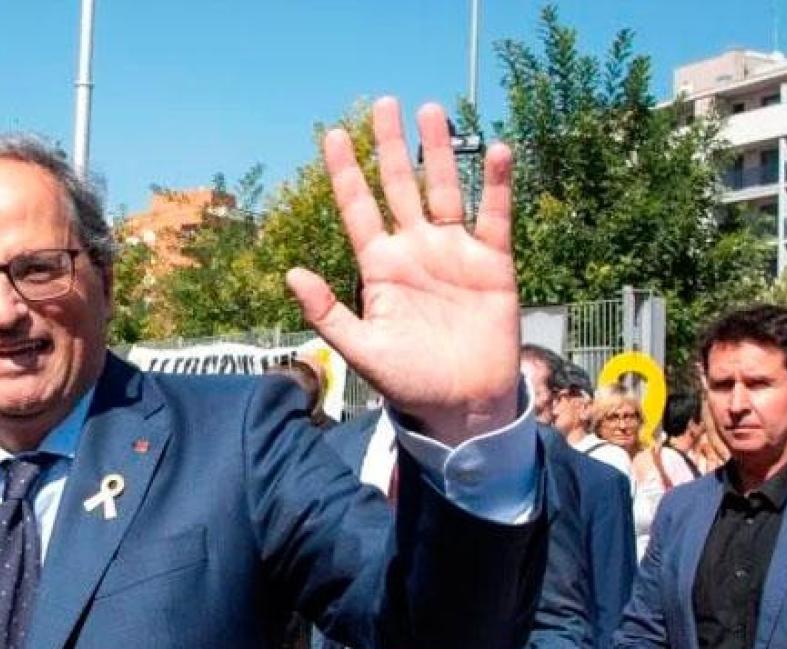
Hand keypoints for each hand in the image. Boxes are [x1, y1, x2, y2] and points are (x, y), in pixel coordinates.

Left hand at [286, 98, 519, 444]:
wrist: (462, 406)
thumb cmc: (408, 382)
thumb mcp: (361, 350)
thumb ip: (328, 312)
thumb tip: (291, 273)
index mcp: (380, 267)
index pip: (358, 209)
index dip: (346, 174)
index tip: (333, 136)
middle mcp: (415, 251)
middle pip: (400, 187)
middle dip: (392, 147)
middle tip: (386, 104)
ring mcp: (453, 253)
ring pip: (444, 191)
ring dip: (438, 153)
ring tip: (431, 111)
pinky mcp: (492, 263)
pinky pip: (494, 216)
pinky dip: (496, 186)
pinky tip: (495, 152)